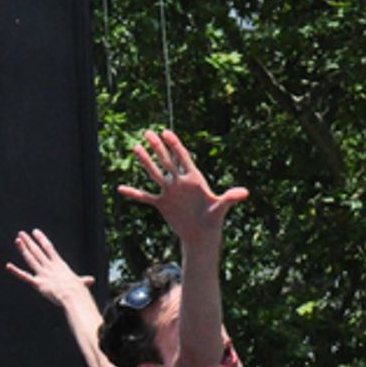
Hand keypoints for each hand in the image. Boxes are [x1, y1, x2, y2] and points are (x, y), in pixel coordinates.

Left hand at [6, 229, 94, 310]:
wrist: (72, 294)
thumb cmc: (78, 290)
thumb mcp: (81, 283)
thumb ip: (84, 281)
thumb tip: (91, 281)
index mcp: (59, 264)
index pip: (49, 248)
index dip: (41, 239)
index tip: (35, 232)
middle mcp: (49, 266)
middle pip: (37, 251)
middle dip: (29, 241)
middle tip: (21, 233)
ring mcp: (43, 274)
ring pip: (31, 259)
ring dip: (23, 249)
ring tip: (17, 240)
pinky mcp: (38, 283)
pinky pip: (24, 276)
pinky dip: (16, 272)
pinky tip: (8, 266)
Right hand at [116, 128, 246, 244]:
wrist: (202, 234)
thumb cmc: (213, 219)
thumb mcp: (221, 208)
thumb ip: (230, 198)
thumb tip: (244, 193)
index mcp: (194, 178)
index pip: (183, 157)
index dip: (175, 145)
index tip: (166, 132)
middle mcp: (179, 182)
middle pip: (167, 161)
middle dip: (157, 147)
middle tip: (147, 132)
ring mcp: (169, 192)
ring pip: (155, 173)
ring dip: (146, 162)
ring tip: (136, 148)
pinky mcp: (162, 204)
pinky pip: (145, 197)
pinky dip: (133, 193)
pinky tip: (121, 188)